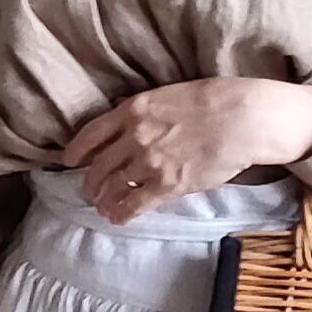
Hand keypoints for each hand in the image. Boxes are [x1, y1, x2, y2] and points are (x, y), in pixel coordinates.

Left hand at [61, 78, 311, 220]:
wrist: (243, 118)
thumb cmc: (216, 100)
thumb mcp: (170, 93)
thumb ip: (145, 108)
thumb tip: (128, 114)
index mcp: (133, 110)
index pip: (92, 133)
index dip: (76, 150)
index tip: (69, 160)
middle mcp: (134, 137)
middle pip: (99, 165)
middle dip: (90, 181)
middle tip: (89, 190)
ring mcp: (149, 162)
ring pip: (113, 187)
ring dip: (104, 200)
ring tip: (102, 207)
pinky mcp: (167, 184)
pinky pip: (135, 203)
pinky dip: (122, 213)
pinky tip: (117, 218)